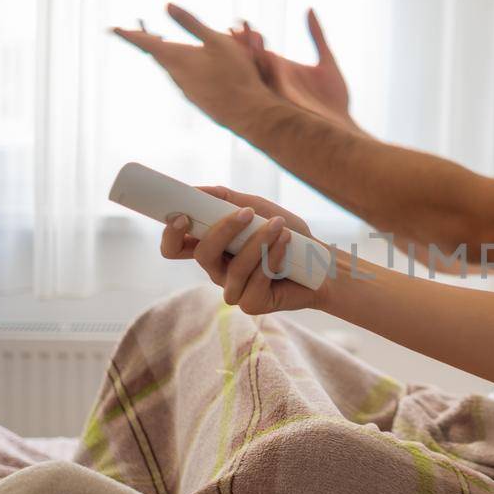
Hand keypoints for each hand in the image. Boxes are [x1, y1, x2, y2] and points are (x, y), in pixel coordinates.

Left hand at [111, 3, 273, 131]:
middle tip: (139, 27)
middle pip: (155, 54)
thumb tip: (167, 5)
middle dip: (147, 38)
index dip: (128, 34)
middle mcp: (175, 75)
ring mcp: (185, 89)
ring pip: (169, 67)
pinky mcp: (196, 98)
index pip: (144, 42)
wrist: (248, 113)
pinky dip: (178, 65)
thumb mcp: (216, 40)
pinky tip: (188, 63)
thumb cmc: (235, 74)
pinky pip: (181, 77)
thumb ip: (190, 23)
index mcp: (176, 57)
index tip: (112, 28)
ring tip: (161, 41)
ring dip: (163, 52)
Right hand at [159, 186, 325, 313]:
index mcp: (212, 249)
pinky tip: (286, 242)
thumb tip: (199, 190)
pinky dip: (272, 257)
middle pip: (201, 255)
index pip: (176, 247)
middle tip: (247, 212)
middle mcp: (217, 271)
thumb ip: (228, 200)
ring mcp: (233, 290)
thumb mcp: (260, 210)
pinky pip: (256, 280)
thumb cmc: (288, 236)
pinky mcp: (252, 303)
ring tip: (279, 225)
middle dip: (223, 231)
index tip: (182, 215)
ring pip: (234, 268)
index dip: (172, 234)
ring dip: (258, 241)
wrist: (321, 264)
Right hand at [230, 9, 360, 131]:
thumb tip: (310, 9)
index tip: (240, 20)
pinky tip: (258, 58)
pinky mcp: (282, 101)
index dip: (248, 37)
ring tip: (241, 38)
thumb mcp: (327, 62)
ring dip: (247, 56)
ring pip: (255, 71)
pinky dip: (260, 72)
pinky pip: (264, 86)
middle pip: (251, 59)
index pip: (260, 49)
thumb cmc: (334, 100)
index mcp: (282, 69)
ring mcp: (276, 91)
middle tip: (231, 28)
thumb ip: (318, 36)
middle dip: (240, 45)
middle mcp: (275, 80)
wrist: (342, 128)